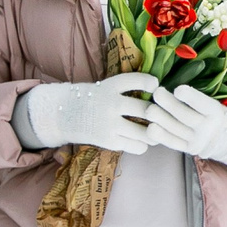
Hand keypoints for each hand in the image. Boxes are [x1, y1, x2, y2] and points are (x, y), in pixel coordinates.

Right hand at [13, 74, 160, 154]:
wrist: (64, 116)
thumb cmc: (93, 100)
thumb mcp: (106, 87)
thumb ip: (128, 88)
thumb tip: (159, 92)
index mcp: (111, 86)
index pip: (138, 81)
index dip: (151, 83)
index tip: (155, 86)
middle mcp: (110, 104)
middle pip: (146, 110)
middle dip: (159, 113)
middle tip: (162, 114)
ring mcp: (109, 124)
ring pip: (145, 132)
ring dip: (155, 132)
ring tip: (156, 130)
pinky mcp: (108, 141)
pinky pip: (137, 146)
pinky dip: (143, 144)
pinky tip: (140, 140)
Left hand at [142, 84, 226, 168]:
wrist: (225, 136)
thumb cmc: (213, 109)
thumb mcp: (215, 99)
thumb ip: (202, 89)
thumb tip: (185, 66)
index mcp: (216, 112)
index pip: (203, 104)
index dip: (191, 97)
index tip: (178, 88)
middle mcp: (208, 127)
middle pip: (186, 116)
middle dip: (170, 104)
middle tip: (156, 93)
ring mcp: (198, 140)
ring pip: (176, 129)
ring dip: (161, 119)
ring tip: (148, 109)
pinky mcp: (188, 149)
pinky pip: (172, 143)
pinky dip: (160, 136)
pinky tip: (149, 128)